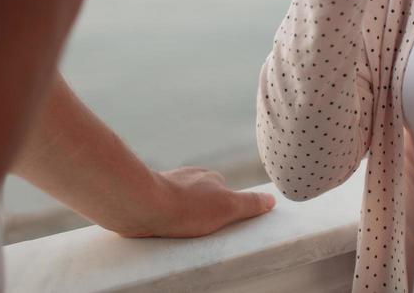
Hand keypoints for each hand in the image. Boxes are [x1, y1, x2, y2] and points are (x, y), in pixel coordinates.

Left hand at [118, 167, 275, 238]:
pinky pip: (162, 211)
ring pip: (181, 206)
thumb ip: (250, 204)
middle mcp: (189, 177)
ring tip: (181, 236)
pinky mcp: (149, 198)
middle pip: (203, 200)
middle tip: (202, 235)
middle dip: (203, 216)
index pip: (225, 195)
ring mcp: (167, 186)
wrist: (142, 205)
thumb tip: (271, 200)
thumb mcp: (227, 207)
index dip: (225, 213)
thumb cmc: (186, 207)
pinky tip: (164, 232)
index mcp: (209, 176)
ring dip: (182, 219)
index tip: (222, 227)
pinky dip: (165, 220)